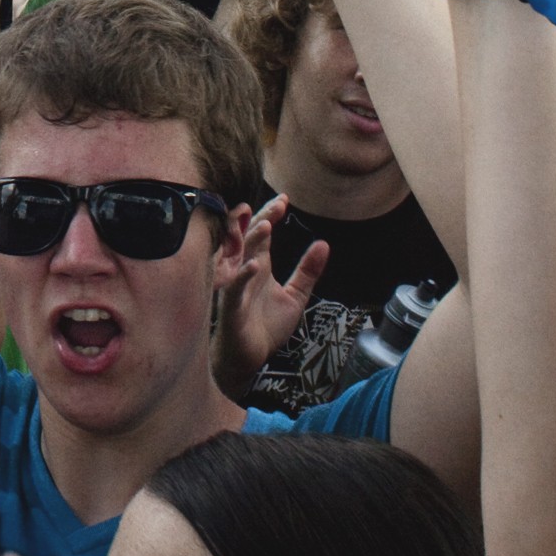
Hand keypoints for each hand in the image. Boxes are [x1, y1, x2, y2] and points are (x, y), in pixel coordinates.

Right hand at [214, 197, 327, 395]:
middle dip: (262, 219)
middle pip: (249, 237)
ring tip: (266, 225)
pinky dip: (243, 275)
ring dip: (250, 240)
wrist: (250, 356)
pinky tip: (254, 266)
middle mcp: (245, 269)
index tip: (284, 199)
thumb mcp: (296, 296)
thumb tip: (323, 244)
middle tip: (278, 205)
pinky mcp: (231, 305)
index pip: (262, 232)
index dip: (271, 214)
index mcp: (258, 264)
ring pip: (238, 256)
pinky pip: (235, 287)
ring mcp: (236, 286)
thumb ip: (308, 271)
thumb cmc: (266, 325)